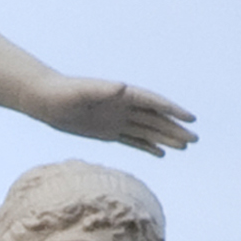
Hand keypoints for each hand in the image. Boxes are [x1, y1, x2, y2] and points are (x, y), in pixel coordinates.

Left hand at [34, 74, 194, 154]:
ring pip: (147, 131)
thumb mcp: (82, 91)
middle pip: (155, 119)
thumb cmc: (62, 93)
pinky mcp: (107, 132)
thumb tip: (123, 87)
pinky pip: (133, 140)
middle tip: (194, 140)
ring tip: (185, 147)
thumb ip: (103, 89)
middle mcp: (123, 107)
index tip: (191, 118)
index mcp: (122, 95)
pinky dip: (147, 146)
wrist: (45, 100)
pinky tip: (161, 153)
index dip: (173, 111)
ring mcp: (117, 120)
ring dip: (166, 138)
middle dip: (175, 129)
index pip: (154, 103)